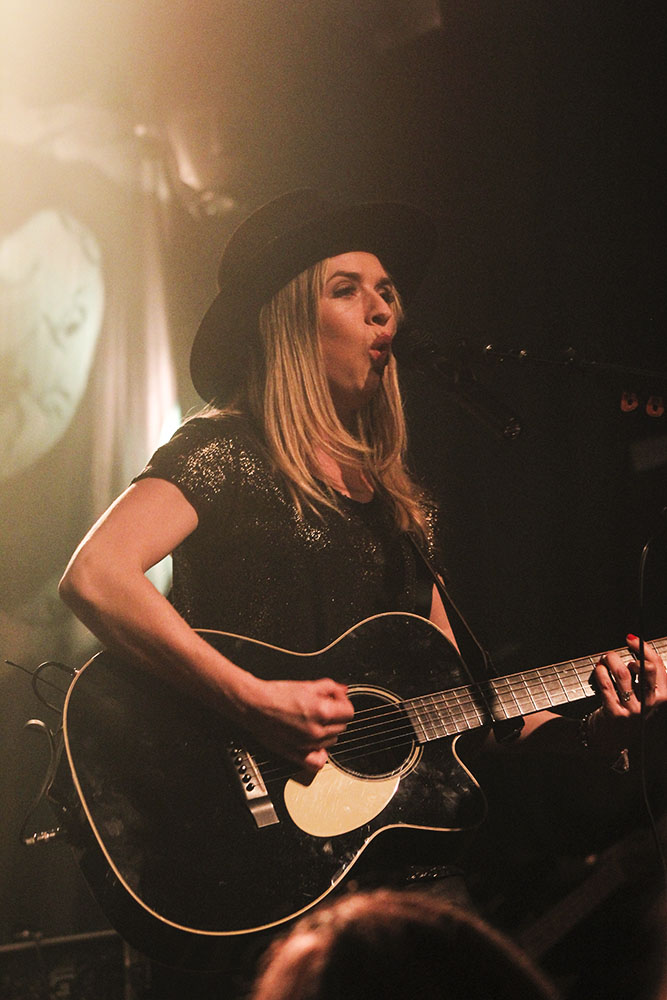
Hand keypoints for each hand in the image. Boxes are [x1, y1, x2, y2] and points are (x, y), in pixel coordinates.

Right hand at [231, 675, 353, 774]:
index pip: (349, 712)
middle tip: (322, 708)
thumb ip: (330, 687)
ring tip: (313, 722)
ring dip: (327, 732)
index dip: (343, 703)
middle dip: (336, 716)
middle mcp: (317, 731)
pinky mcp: (297, 754)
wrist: (254, 705)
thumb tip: (343, 690)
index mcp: (321, 712)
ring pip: (332, 741)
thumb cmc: (276, 695)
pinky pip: (318, 762)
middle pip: (342, 727)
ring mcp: (308, 745)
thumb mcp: (307, 685)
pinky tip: (315, 742)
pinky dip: (320, 753)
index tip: (336, 700)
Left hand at [594, 634, 666, 718]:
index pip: (659, 666)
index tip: (633, 640)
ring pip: (623, 674)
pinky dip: (601, 672)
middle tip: (619, 650)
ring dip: (611, 659)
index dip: (645, 649)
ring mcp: (633, 710)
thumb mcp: (644, 696)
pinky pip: (607, 685)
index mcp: (661, 697)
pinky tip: (599, 669)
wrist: (612, 738)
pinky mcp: (615, 713)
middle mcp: (650, 705)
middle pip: (646, 669)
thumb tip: (636, 645)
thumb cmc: (628, 711)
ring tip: (605, 658)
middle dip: (631, 652)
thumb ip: (644, 676)